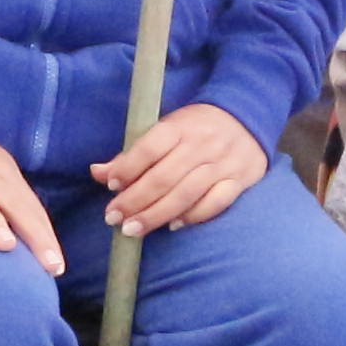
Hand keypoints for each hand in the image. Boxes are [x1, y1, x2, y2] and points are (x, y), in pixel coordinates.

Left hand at [95, 103, 267, 234]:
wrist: (248, 116)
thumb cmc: (196, 126)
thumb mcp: (166, 128)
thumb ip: (133, 153)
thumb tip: (97, 172)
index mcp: (179, 127)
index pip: (149, 149)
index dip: (127, 168)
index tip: (110, 185)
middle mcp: (201, 145)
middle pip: (164, 178)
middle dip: (135, 200)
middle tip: (114, 218)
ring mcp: (222, 164)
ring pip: (186, 194)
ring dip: (157, 214)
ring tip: (133, 229)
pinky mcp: (240, 180)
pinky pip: (215, 203)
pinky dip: (193, 216)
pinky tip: (173, 225)